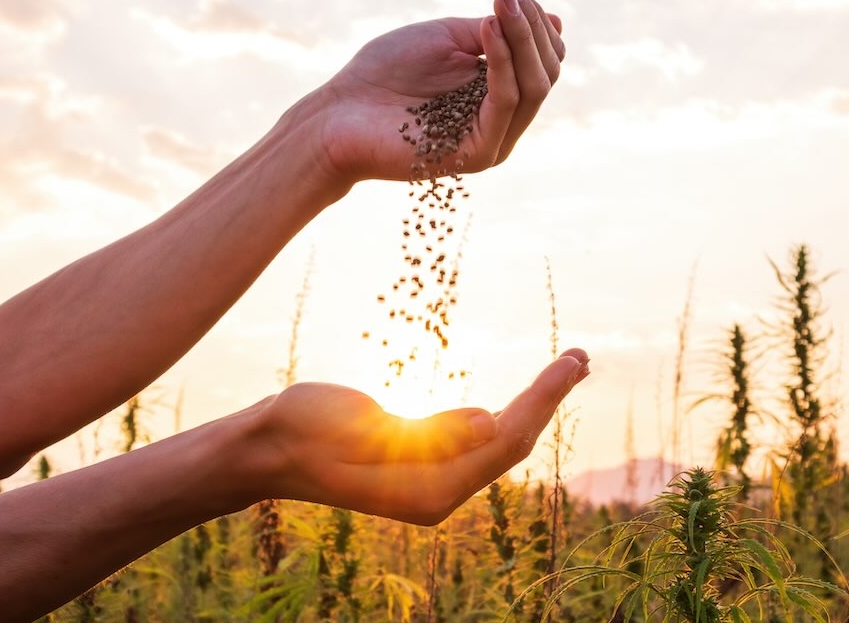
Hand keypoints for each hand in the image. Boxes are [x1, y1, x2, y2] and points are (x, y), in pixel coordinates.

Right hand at [253, 348, 588, 525]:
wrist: (266, 448)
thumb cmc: (302, 431)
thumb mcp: (359, 426)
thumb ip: (427, 432)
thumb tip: (489, 422)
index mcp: (426, 490)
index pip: (503, 441)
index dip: (542, 401)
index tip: (570, 363)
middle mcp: (438, 493)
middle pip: (511, 443)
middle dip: (548, 400)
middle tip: (582, 356)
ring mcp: (432, 481)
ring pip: (498, 441)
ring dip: (534, 403)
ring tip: (568, 368)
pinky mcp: (423, 464)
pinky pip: (477, 439)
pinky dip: (506, 411)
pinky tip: (526, 395)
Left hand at [316, 0, 564, 185]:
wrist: (340, 112)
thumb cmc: (385, 73)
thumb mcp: (448, 38)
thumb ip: (496, 32)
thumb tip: (554, 21)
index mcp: (499, 95)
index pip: (544, 60)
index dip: (535, 22)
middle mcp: (503, 121)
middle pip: (547, 73)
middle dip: (532, 28)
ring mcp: (493, 141)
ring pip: (533, 87)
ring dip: (521, 39)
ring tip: (500, 5)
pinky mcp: (477, 154)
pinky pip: (504, 103)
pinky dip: (502, 62)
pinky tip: (487, 30)